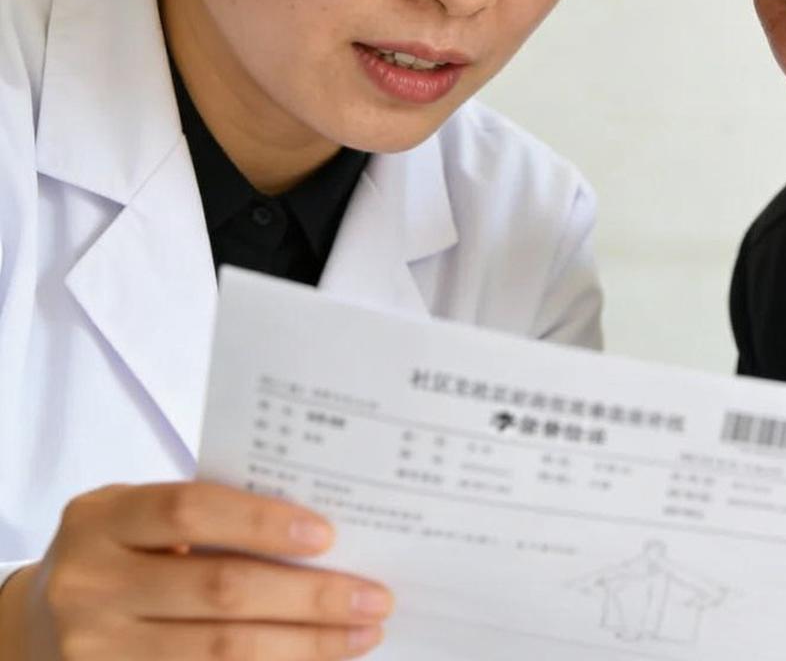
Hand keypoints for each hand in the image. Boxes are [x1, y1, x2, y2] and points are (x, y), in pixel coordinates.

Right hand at [0, 481, 392, 658]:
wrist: (39, 621)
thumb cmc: (119, 550)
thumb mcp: (139, 516)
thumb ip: (210, 516)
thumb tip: (319, 534)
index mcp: (103, 520)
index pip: (190, 513)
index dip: (261, 523)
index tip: (328, 535)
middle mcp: (91, 586)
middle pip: (217, 592)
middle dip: (308, 597)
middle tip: (373, 596)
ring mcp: (94, 651)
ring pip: (217, 654)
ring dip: (302, 647)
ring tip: (360, 636)